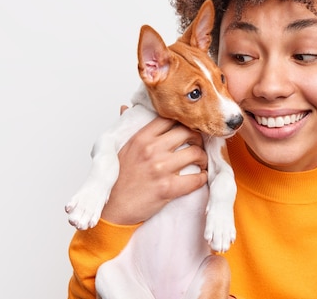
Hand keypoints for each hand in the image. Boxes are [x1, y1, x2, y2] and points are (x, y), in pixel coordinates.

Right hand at [100, 108, 207, 224]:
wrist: (113, 208)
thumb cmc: (118, 179)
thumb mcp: (119, 148)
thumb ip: (126, 127)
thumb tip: (126, 107)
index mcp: (141, 138)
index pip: (170, 119)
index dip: (183, 121)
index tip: (188, 128)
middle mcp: (151, 149)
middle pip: (188, 132)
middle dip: (198, 138)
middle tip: (198, 145)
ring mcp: (160, 168)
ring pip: (196, 153)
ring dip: (203, 158)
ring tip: (200, 162)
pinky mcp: (168, 188)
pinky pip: (196, 179)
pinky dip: (202, 178)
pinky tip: (200, 177)